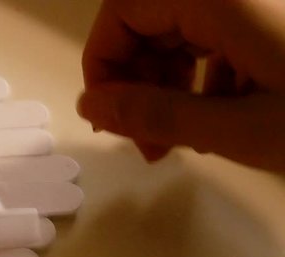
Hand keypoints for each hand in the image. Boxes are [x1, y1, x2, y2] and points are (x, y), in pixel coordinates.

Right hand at [77, 0, 284, 170]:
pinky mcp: (271, 19)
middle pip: (150, 23)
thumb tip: (89, 106)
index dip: (102, 64)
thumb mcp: (243, 128)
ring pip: (183, 33)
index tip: (110, 121)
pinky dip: (207, 77)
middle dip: (138, 84)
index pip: (122, 10)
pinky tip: (228, 116)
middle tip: (151, 144)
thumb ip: (160, 115)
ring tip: (190, 140)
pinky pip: (219, 36)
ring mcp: (255, 5)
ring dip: (171, 87)